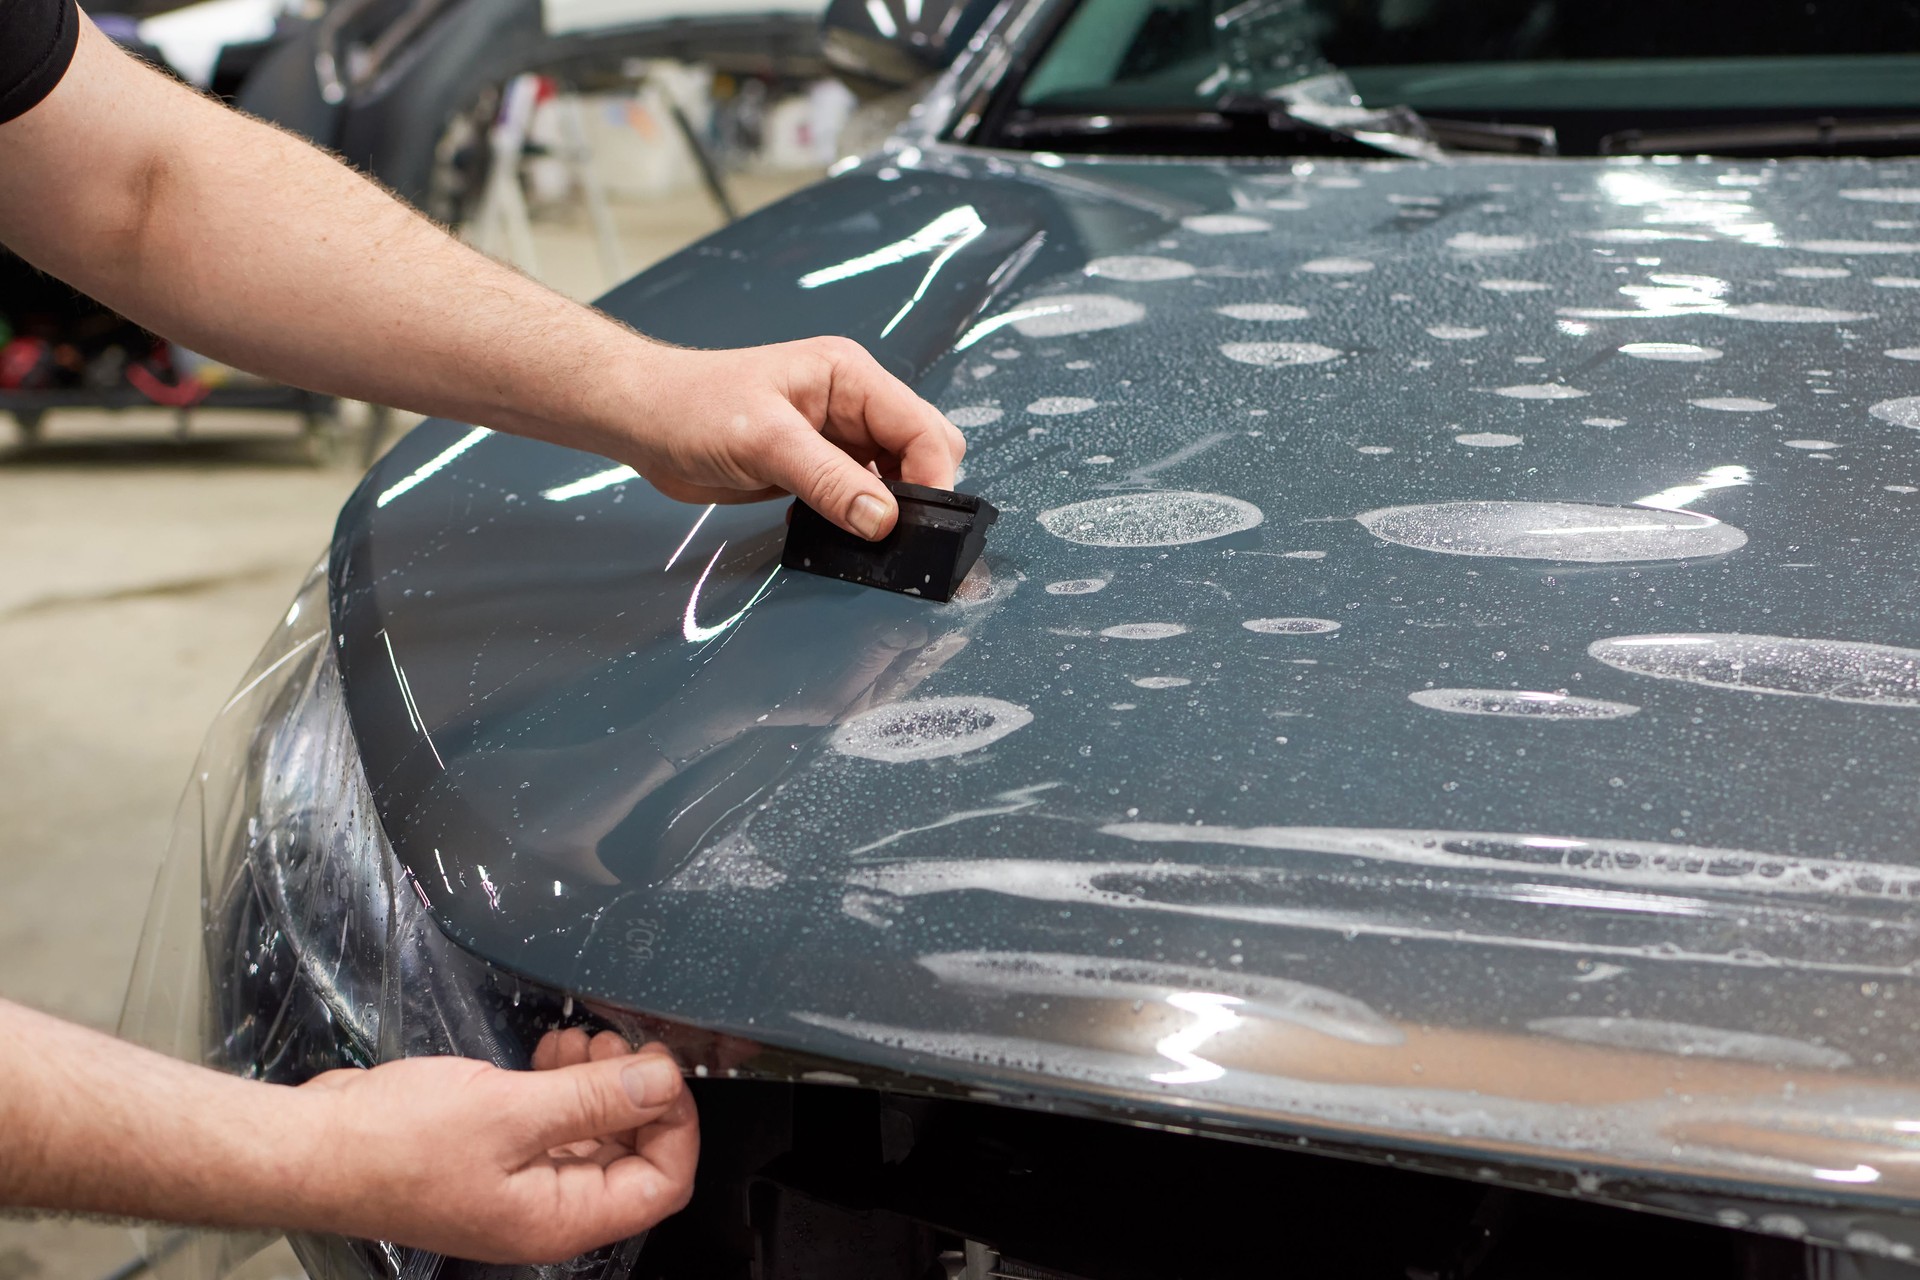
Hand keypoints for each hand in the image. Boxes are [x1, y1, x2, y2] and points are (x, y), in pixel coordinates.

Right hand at [298, 1030, 697, 1263]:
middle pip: (633, 1156)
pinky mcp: (496, 1153)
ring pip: (594, 1133)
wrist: (313, 1146)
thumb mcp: (511, 1112)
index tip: (664, 1070)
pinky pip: (555, 1123)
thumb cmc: (392, 1146)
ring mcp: (520, 1183)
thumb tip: (662, 1083)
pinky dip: (565, 1085)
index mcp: (560, 1219)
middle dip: (636, 1094)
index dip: (676, 1124)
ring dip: (600, 1082)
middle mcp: (547, 1209)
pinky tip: (551, 1052)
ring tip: (580, 1040)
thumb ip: (595, 1099)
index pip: (662, 1183)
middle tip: (616, 1042)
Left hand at [622, 337, 966, 540]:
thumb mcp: (765, 442)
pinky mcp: (815, 466)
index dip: (933, 476)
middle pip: (920, 451)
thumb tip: (884, 521)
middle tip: (897, 538)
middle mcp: (852, 403)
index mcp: (850, 377)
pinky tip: (834, 533)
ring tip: (868, 543)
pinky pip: (859, 496)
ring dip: (888, 512)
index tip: (923, 526)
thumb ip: (829, 480)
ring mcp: (835, 436)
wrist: (641, 418)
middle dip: (919, 494)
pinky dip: (858, 519)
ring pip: (894, 478)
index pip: (922, 427)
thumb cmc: (692, 408)